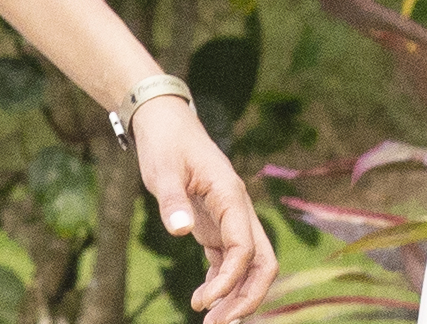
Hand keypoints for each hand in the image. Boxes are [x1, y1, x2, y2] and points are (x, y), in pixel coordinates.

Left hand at [132, 101, 275, 321]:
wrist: (165, 122)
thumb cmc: (165, 141)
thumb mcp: (163, 169)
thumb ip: (172, 200)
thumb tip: (179, 231)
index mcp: (231, 195)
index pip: (245, 248)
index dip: (231, 280)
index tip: (204, 303)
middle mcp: (237, 209)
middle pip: (262, 262)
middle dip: (246, 297)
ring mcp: (229, 218)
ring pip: (249, 266)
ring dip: (235, 295)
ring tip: (210, 322)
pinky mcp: (216, 224)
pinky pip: (229, 260)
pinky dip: (222, 283)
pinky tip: (204, 299)